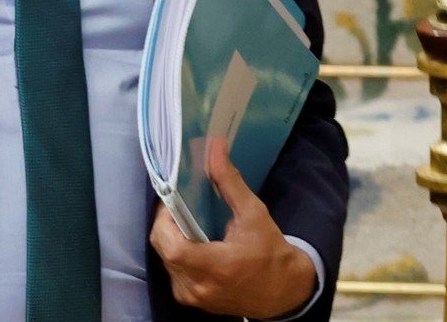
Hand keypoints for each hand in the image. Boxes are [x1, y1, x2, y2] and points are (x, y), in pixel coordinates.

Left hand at [149, 138, 317, 318]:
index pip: (169, 244)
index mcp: (214, 268)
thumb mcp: (253, 214)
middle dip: (167, 223)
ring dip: (171, 237)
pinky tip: (192, 241)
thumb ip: (229, 181)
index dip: (165, 219)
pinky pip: (172, 270)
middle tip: (180, 204)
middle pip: (162, 247)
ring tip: (186, 220)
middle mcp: (197, 287)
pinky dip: (177, 253)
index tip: (174, 199)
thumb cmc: (270, 252)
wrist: (284, 291)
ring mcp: (192, 297)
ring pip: (164, 258)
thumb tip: (215, 146)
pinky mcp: (191, 300)